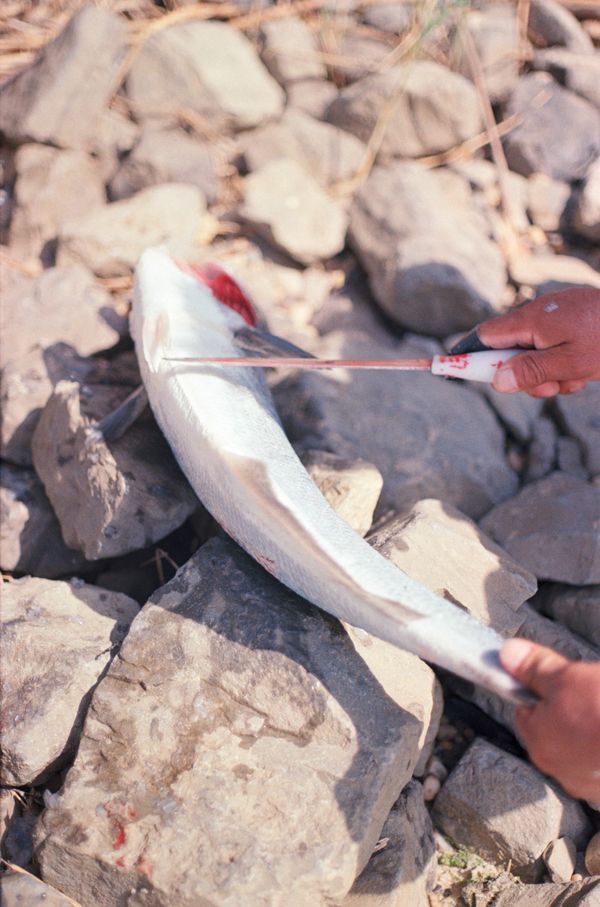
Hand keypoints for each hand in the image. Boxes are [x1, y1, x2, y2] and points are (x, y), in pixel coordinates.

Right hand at [477, 288, 599, 397]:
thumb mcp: (569, 363)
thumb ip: (531, 371)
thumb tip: (497, 381)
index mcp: (530, 320)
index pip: (485, 335)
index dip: (474, 356)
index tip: (473, 374)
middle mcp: (537, 314)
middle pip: (509, 350)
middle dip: (524, 374)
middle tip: (550, 387)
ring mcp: (552, 317)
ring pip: (532, 353)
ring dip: (546, 373)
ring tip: (574, 379)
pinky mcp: (566, 321)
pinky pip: (550, 347)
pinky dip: (560, 364)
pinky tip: (580, 371)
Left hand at [501, 638, 599, 801]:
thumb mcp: (569, 677)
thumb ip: (534, 668)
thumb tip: (506, 655)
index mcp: (539, 742)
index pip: (526, 711)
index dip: (542, 690)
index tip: (560, 680)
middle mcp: (560, 770)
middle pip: (555, 729)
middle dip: (570, 710)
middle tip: (592, 694)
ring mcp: (590, 784)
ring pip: (581, 746)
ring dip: (591, 730)